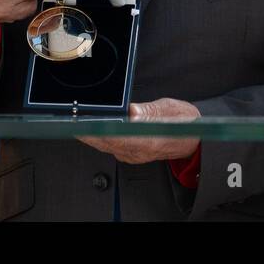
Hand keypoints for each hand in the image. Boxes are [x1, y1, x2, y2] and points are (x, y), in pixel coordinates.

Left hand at [78, 98, 200, 164]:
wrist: (193, 139)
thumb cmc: (184, 122)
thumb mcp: (172, 109)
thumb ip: (151, 110)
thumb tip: (134, 111)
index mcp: (149, 141)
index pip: (118, 137)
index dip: (99, 131)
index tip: (84, 123)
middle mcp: (138, 151)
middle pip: (106, 142)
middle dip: (88, 130)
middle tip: (71, 117)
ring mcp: (133, 154)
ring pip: (105, 145)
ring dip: (89, 134)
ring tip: (75, 120)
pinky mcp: (129, 153)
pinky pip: (109, 146)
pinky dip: (97, 137)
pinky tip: (89, 127)